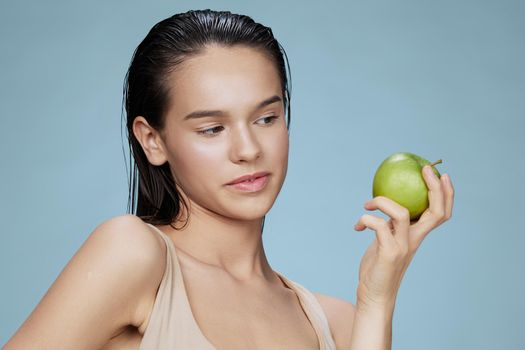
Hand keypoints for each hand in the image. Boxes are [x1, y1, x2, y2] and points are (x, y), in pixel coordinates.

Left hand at [353, 165, 454, 308]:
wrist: (374, 294)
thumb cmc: (378, 266)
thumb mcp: (387, 240)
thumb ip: (391, 225)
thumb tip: (382, 202)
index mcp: (417, 237)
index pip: (440, 214)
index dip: (445, 194)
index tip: (439, 173)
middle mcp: (414, 241)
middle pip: (435, 212)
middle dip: (434, 188)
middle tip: (424, 169)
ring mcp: (402, 247)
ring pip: (403, 214)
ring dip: (382, 202)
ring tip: (367, 204)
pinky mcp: (388, 253)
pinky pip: (378, 226)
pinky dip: (366, 220)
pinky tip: (357, 225)